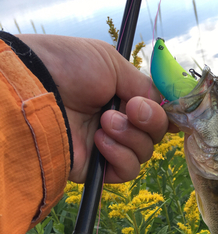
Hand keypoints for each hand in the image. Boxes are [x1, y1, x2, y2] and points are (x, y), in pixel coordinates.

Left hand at [18, 34, 169, 182]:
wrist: (36, 86)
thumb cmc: (69, 66)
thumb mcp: (112, 63)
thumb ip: (145, 86)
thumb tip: (166, 106)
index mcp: (122, 98)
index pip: (157, 113)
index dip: (163, 112)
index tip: (161, 105)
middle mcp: (118, 123)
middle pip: (156, 134)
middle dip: (150, 120)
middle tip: (130, 108)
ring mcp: (108, 146)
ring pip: (145, 153)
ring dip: (131, 136)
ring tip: (105, 121)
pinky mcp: (97, 168)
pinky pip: (127, 170)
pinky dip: (121, 155)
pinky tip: (100, 140)